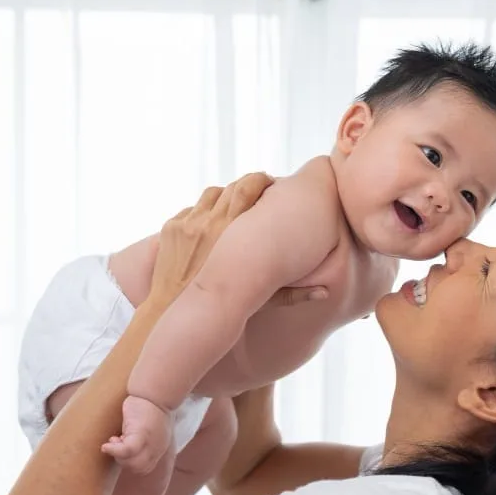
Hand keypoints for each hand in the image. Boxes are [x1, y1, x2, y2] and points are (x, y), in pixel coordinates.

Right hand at [101, 396, 172, 474]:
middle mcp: (157, 447)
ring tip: (114, 439)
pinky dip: (115, 450)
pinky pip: (128, 450)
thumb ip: (144, 438)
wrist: (155, 391)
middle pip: (139, 468)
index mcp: (159, 447)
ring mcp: (150, 442)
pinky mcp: (141, 433)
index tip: (123, 447)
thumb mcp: (151, 426)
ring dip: (118, 455)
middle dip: (123, 460)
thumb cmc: (149, 405)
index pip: (145, 467)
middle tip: (116, 442)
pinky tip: (106, 445)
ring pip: (133, 463)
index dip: (130, 462)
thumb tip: (126, 441)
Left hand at [147, 173, 327, 308]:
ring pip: (210, 194)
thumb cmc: (223, 311)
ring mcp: (187, 224)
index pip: (250, 186)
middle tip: (260, 189)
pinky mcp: (170, 230)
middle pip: (231, 185)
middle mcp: (209, 221)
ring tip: (235, 204)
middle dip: (247, 184)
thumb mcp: (261, 301)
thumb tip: (325, 293)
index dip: (262, 181)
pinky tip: (213, 223)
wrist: (173, 314)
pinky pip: (189, 210)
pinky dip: (203, 212)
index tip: (273, 185)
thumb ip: (294, 294)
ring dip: (225, 195)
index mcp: (233, 231)